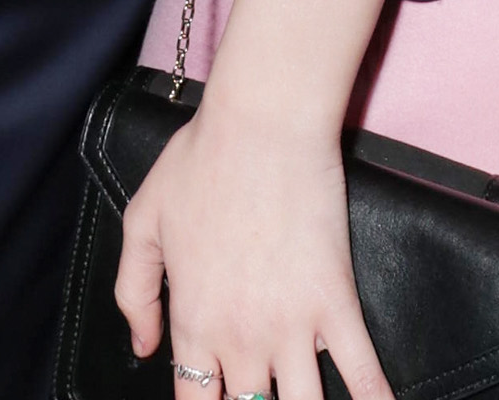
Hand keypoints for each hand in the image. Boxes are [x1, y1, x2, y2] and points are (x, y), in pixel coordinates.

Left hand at [115, 99, 391, 399]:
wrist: (261, 124)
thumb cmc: (200, 161)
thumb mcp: (144, 220)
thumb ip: (135, 291)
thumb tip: (144, 346)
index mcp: (194, 322)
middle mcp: (241, 339)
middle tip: (257, 397)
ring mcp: (293, 327)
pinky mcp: (337, 305)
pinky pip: (363, 373)